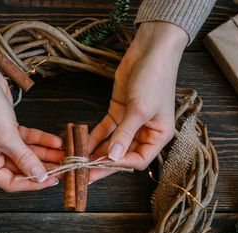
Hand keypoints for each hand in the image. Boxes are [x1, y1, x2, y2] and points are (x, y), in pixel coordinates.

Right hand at [0, 65, 63, 191]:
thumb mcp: (7, 137)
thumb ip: (25, 158)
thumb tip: (40, 176)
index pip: (10, 182)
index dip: (32, 183)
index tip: (52, 181)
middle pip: (20, 168)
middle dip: (43, 167)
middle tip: (65, 168)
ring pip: (26, 153)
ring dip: (46, 153)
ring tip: (66, 154)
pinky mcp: (6, 130)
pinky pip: (26, 140)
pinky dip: (40, 139)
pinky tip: (56, 141)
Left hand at [88, 21, 187, 182]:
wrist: (150, 51)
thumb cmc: (154, 78)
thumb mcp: (139, 109)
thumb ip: (124, 134)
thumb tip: (112, 157)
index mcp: (159, 136)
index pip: (138, 160)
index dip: (119, 165)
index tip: (101, 166)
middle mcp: (146, 133)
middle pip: (122, 155)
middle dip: (103, 165)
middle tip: (84, 176)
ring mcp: (130, 123)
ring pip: (111, 144)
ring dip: (95, 152)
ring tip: (78, 162)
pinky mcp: (118, 112)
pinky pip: (105, 130)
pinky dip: (93, 137)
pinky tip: (80, 144)